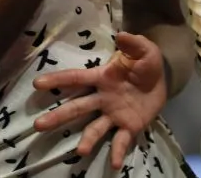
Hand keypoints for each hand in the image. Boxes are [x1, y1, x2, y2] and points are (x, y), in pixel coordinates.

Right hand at [33, 33, 166, 168]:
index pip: (76, 78)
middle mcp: (103, 98)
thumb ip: (133, 43)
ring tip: (81, 151)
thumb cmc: (146, 63)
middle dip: (58, 116)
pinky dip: (116, 152)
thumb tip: (121, 35)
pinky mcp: (128, 127)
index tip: (37, 84)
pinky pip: (120, 141)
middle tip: (39, 125)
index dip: (57, 80)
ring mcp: (114, 114)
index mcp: (103, 77)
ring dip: (87, 140)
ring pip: (95, 128)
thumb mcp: (144, 49)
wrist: (163, 80)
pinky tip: (114, 165)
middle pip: (77, 108)